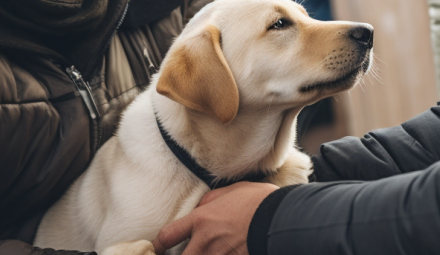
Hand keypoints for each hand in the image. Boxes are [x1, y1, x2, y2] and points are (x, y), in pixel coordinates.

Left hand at [153, 182, 276, 254]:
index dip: (159, 244)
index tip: (158, 247)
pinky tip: (227, 254)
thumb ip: (210, 201)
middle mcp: (206, 242)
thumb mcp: (231, 191)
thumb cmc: (259, 200)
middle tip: (182, 253)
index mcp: (201, 220)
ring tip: (206, 252)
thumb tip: (200, 207)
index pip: (168, 236)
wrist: (281, 218)